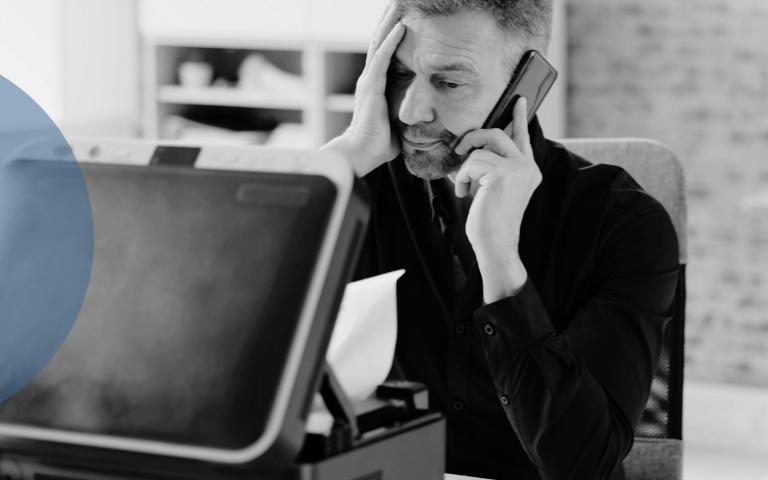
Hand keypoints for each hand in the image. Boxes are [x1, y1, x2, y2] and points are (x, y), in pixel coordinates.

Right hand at [322, 4, 403, 175]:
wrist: (363, 154)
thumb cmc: (380, 144)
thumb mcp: (397, 121)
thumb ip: (405, 112)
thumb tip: (424, 114)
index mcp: (375, 86)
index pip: (384, 54)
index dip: (392, 36)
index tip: (403, 18)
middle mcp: (369, 79)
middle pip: (379, 42)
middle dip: (389, 21)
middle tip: (399, 3)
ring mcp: (368, 81)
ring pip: (379, 44)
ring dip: (390, 23)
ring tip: (399, 5)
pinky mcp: (371, 87)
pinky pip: (382, 59)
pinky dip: (391, 42)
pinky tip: (401, 27)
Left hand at [453, 98, 541, 302]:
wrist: (496, 244)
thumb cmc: (491, 221)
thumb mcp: (494, 189)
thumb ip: (491, 167)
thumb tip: (471, 148)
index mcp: (528, 170)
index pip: (522, 137)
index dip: (519, 117)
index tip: (519, 99)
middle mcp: (527, 167)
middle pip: (496, 134)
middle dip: (473, 139)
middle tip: (458, 149)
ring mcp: (517, 169)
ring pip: (480, 149)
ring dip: (464, 168)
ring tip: (464, 187)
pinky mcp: (502, 174)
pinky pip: (472, 162)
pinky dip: (462, 177)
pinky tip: (464, 193)